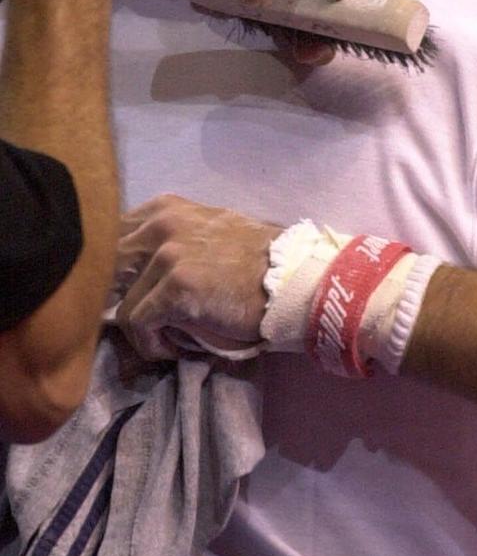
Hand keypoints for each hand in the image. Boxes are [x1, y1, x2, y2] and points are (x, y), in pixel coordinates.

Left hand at [115, 193, 281, 359]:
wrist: (293, 282)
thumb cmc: (255, 265)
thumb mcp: (205, 236)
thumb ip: (167, 244)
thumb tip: (129, 276)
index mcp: (166, 208)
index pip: (109, 239)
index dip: (114, 275)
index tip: (131, 298)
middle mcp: (162, 223)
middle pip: (106, 270)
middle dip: (118, 301)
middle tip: (144, 321)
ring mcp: (168, 254)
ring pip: (122, 303)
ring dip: (143, 328)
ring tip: (171, 335)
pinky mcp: (176, 287)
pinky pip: (138, 325)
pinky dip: (152, 345)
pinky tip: (176, 347)